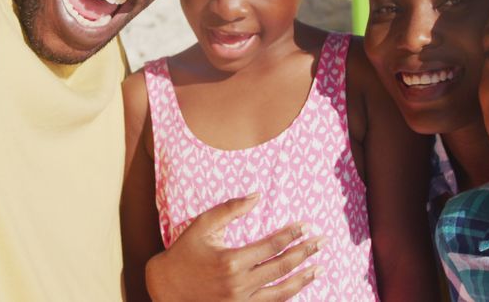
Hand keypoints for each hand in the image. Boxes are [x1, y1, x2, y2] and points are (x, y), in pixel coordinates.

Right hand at [145, 193, 321, 301]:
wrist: (166, 289)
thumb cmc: (184, 254)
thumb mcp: (202, 226)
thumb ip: (230, 209)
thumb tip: (257, 195)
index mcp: (231, 261)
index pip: (272, 245)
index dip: (292, 234)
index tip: (307, 226)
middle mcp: (239, 284)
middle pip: (282, 267)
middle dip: (305, 253)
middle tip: (323, 242)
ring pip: (281, 291)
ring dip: (303, 278)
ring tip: (320, 268)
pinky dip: (286, 295)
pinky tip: (298, 285)